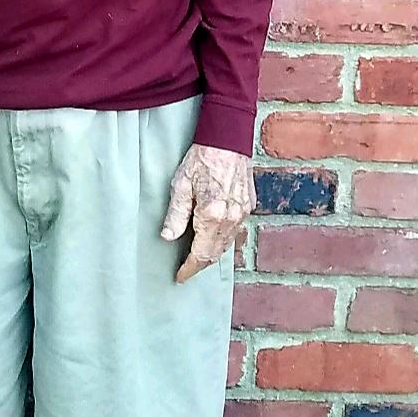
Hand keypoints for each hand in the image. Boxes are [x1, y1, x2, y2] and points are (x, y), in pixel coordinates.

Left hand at [160, 144, 254, 283]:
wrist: (228, 140)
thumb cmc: (202, 158)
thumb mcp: (180, 185)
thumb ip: (175, 214)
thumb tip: (168, 237)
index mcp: (212, 215)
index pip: (200, 254)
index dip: (189, 269)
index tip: (179, 276)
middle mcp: (231, 219)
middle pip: (215, 253)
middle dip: (200, 264)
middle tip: (186, 269)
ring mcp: (243, 213)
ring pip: (227, 244)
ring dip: (212, 253)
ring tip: (197, 257)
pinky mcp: (249, 206)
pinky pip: (236, 231)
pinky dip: (224, 239)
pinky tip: (213, 237)